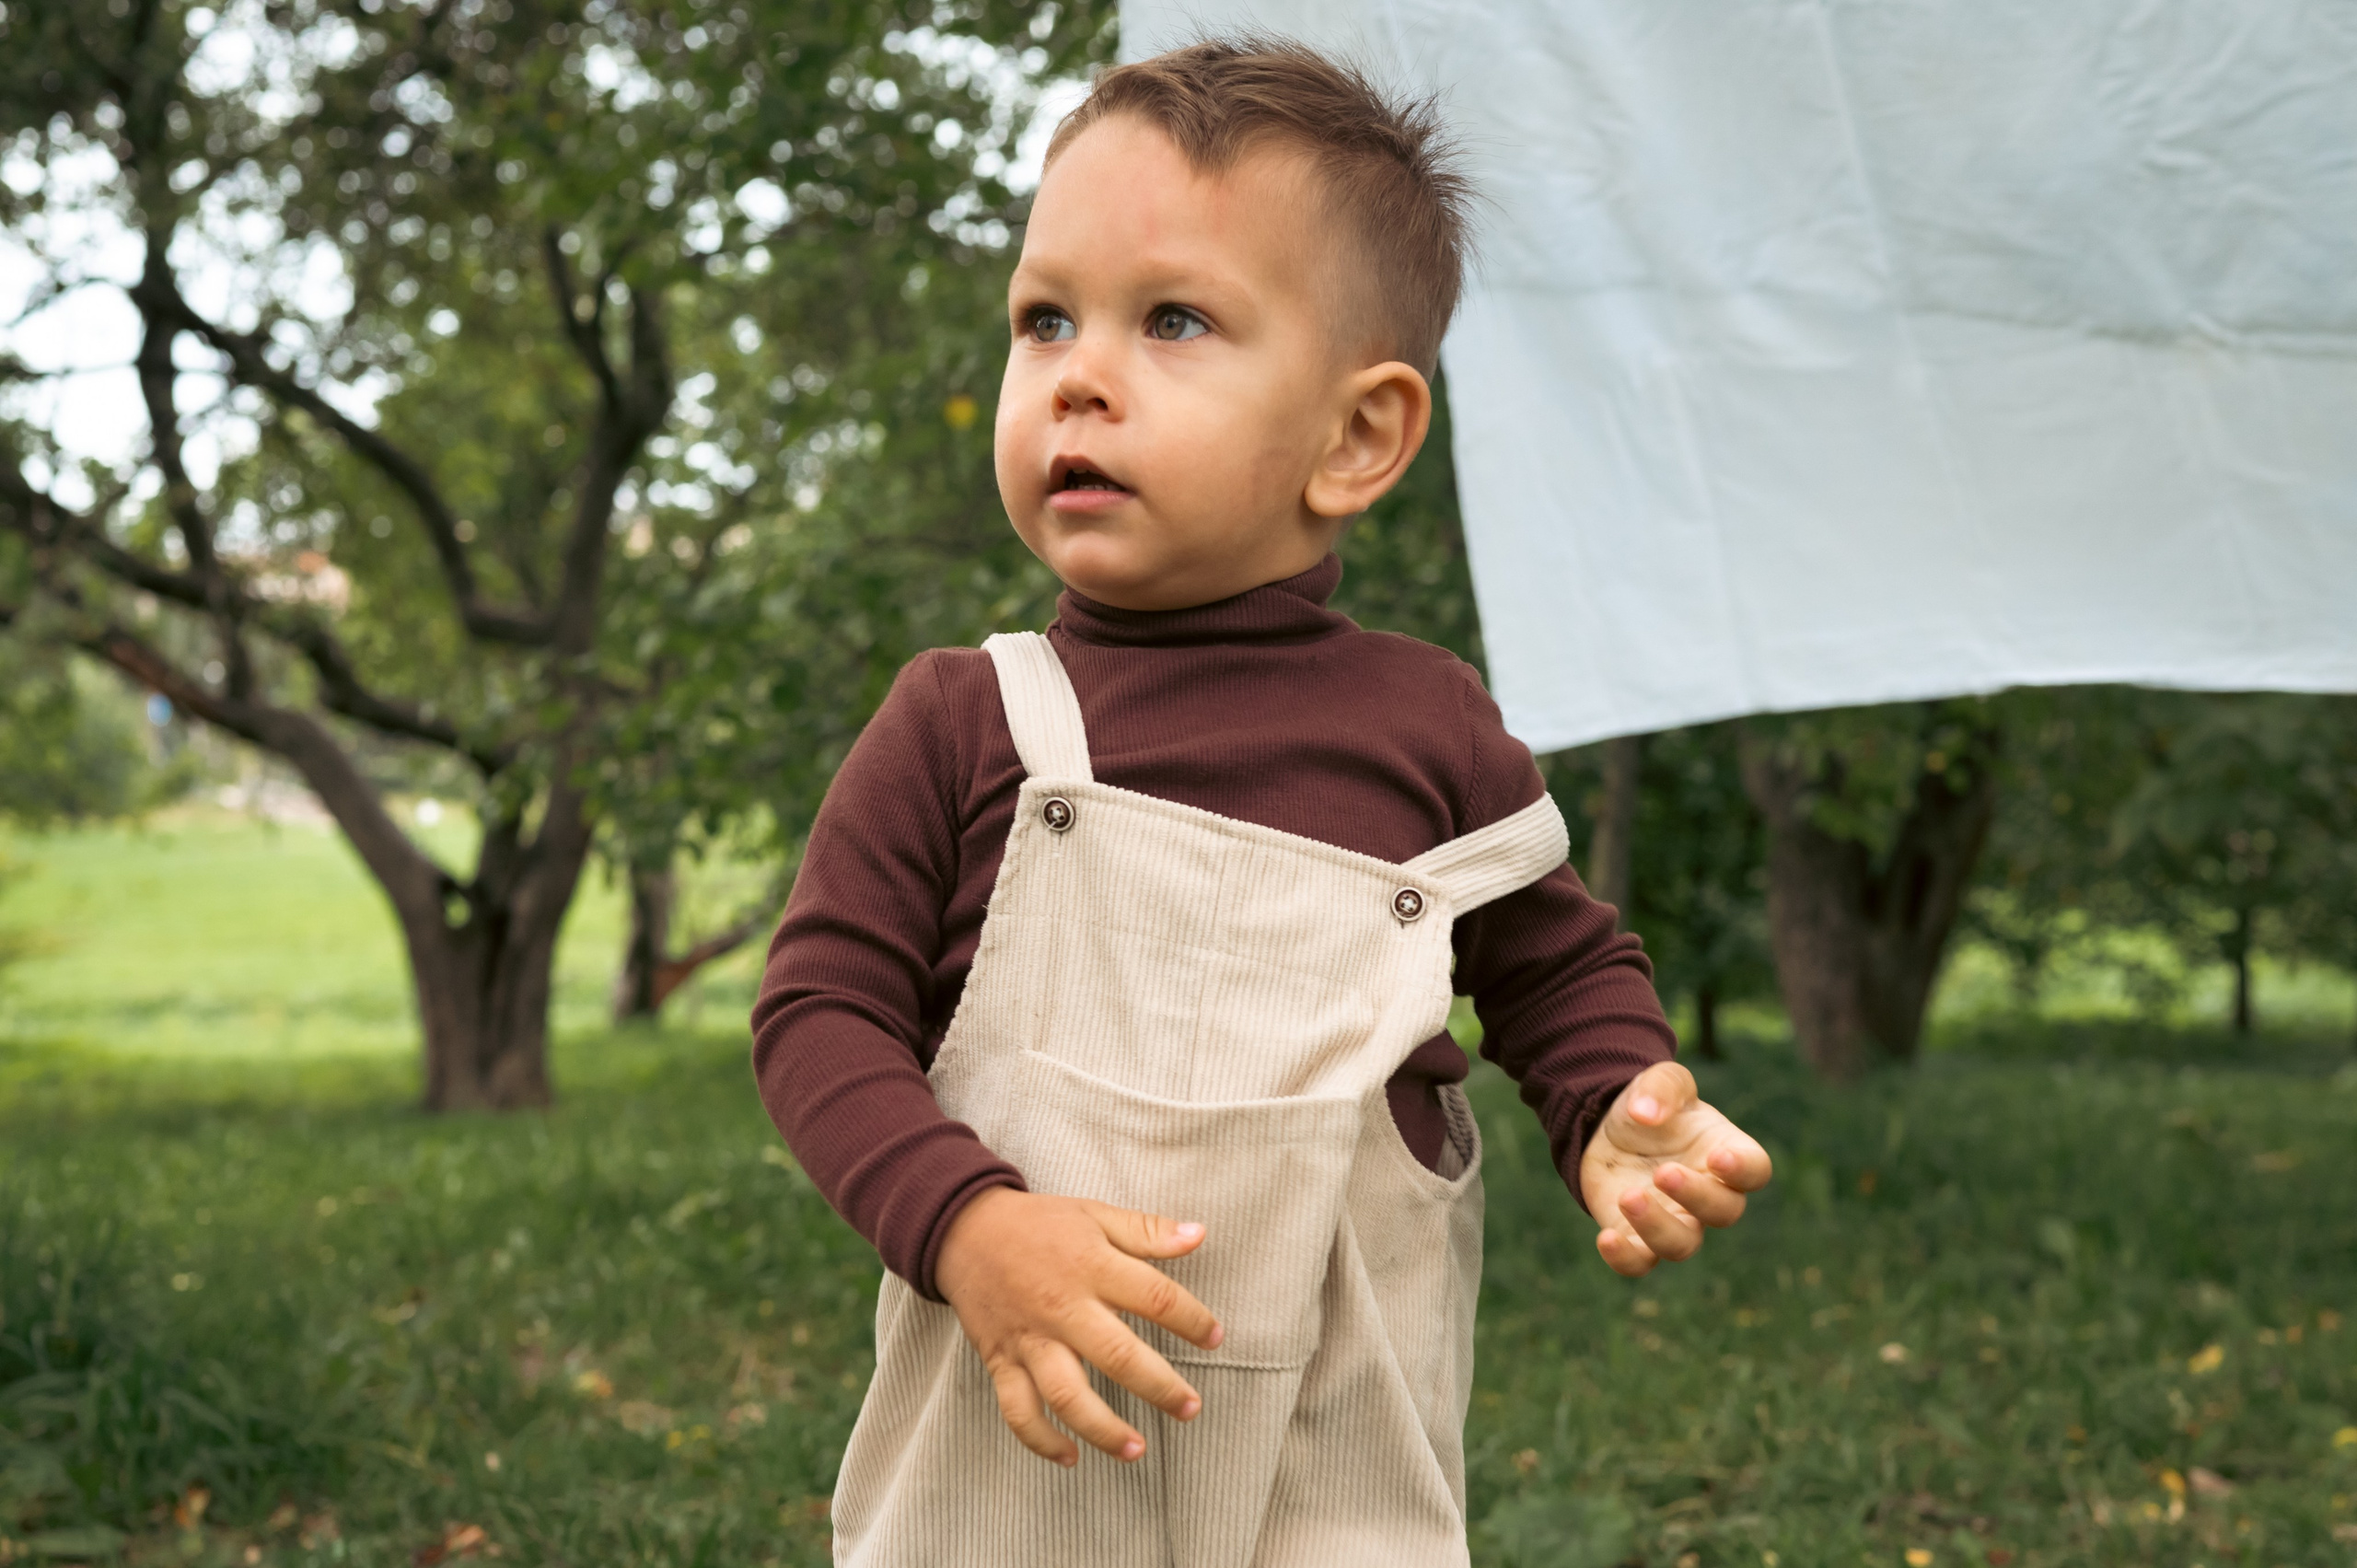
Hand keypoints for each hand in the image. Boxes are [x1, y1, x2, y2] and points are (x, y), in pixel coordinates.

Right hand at [934, 1186, 1224, 1466]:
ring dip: (1104, 1428)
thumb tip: (1200, 1236)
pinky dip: (1041, 1440)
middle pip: (1118, 1356)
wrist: (963, 1230)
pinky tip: (1071, 1456)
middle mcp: (1062, 1308)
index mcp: (1091, 1266)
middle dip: (1160, 1387)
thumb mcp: (1095, 1215)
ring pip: (1067, 1395)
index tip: (1215, 1338)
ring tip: (1137, 1450)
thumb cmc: (1039, 1224)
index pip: (1155, 1297)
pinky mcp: (1001, 1361)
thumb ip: (1148, 1230)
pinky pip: (1018, 1410)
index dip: (1192, 1320)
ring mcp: (1030, 1339)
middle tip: (1190, 1408)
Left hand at [1578, 1061, 1771, 1277]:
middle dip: (1696, 1196)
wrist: (1607, 1126)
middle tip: (1663, 1173)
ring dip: (1658, 1228)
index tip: (1717, 1157)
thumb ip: (1661, 1087)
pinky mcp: (1636, 1236)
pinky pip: (1639, 1262)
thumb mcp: (1659, 1081)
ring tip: (1628, 1197)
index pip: (1755, 1170)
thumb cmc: (1650, 1104)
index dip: (1743, 1170)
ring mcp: (1674, 1218)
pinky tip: (1605, 1237)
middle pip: (1723, 1212)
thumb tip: (1646, 1113)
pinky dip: (1625, 1259)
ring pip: (1683, 1244)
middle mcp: (1707, 1193)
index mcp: (1725, 1152)